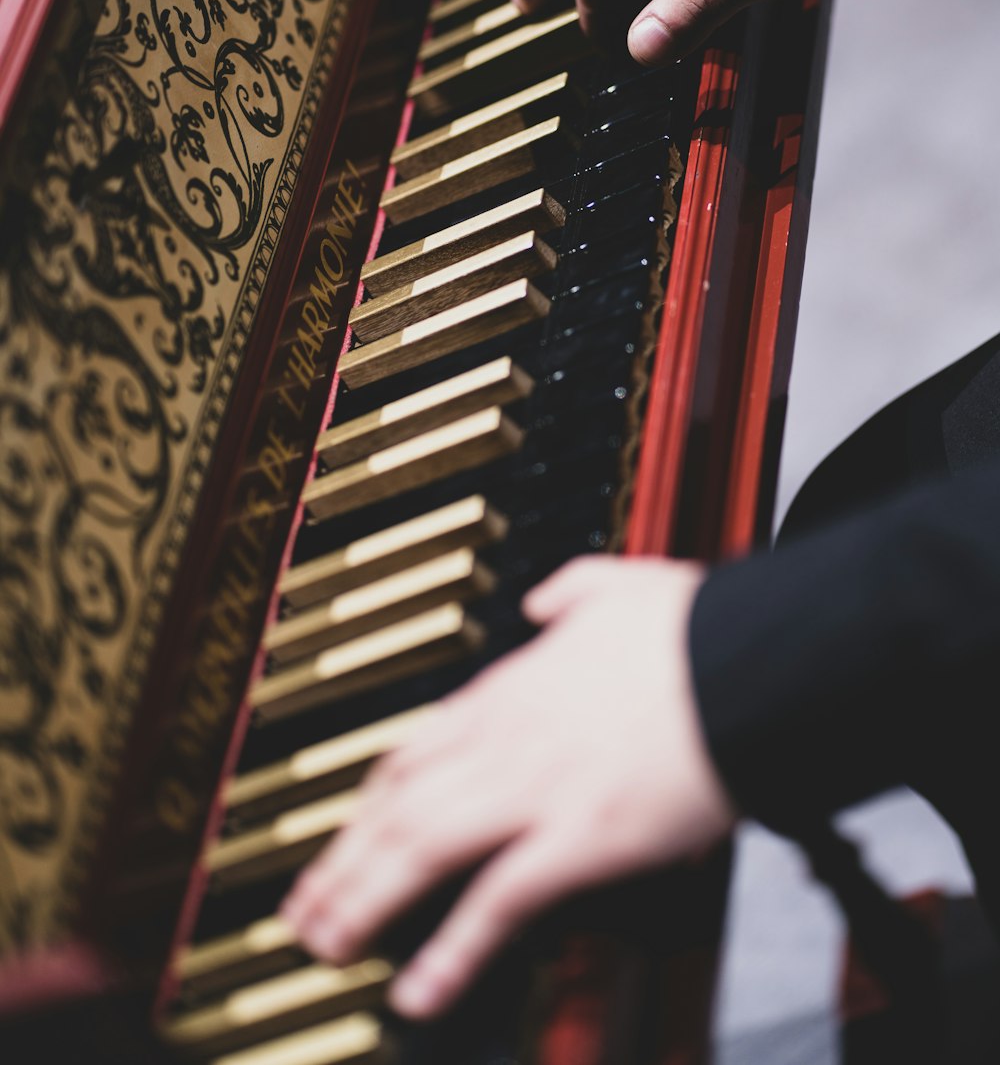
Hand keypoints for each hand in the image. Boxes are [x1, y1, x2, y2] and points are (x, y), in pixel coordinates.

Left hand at [282, 557, 735, 1018]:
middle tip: (302, 908)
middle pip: (396, 806)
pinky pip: (496, 901)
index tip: (347, 830)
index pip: (414, 749)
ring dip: (362, 901)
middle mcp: (506, 738)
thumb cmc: (694, 626)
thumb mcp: (617, 585)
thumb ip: (570, 590)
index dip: (369, 799)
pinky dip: (450, 950)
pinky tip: (419, 990)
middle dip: (340, 862)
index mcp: (514, 687)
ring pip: (418, 849)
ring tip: (325, 944)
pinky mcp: (579, 836)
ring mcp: (536, 788)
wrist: (748, 655)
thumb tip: (544, 598)